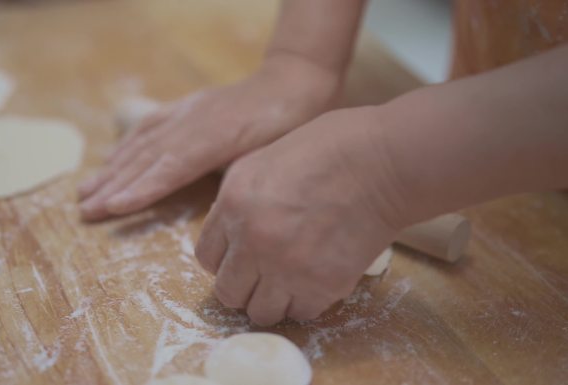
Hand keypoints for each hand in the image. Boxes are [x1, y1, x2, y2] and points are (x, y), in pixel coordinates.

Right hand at [78, 55, 339, 220]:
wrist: (292, 83)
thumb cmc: (289, 128)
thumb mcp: (268, 158)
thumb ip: (235, 179)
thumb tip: (213, 211)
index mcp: (215, 140)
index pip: (169, 170)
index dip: (139, 190)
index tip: (110, 208)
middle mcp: (192, 125)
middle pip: (145, 159)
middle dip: (112, 186)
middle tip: (83, 210)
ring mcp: (185, 114)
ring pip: (141, 144)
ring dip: (111, 170)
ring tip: (84, 191)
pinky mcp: (186, 107)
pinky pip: (149, 127)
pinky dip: (126, 145)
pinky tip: (110, 158)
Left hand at [195, 107, 409, 325]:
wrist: (385, 162)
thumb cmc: (329, 148)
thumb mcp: (262, 160)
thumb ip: (237, 201)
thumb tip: (230, 232)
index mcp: (234, 204)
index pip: (207, 258)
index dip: (224, 260)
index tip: (241, 257)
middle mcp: (253, 241)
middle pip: (228, 293)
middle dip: (243, 286)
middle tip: (263, 275)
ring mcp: (287, 267)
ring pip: (262, 312)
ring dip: (272, 300)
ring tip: (290, 281)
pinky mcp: (323, 285)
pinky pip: (301, 313)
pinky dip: (306, 302)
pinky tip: (316, 279)